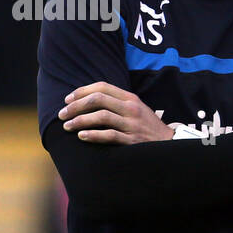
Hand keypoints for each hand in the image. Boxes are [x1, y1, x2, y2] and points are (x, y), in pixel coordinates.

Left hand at [59, 82, 173, 143]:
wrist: (169, 145)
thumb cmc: (147, 127)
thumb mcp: (136, 109)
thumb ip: (117, 103)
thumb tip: (88, 100)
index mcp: (130, 98)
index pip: (102, 87)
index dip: (81, 92)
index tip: (67, 100)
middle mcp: (131, 108)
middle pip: (98, 99)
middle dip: (75, 106)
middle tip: (62, 114)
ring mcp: (132, 124)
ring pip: (101, 116)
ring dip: (80, 120)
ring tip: (67, 126)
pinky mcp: (132, 140)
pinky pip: (109, 135)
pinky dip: (93, 135)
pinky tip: (81, 136)